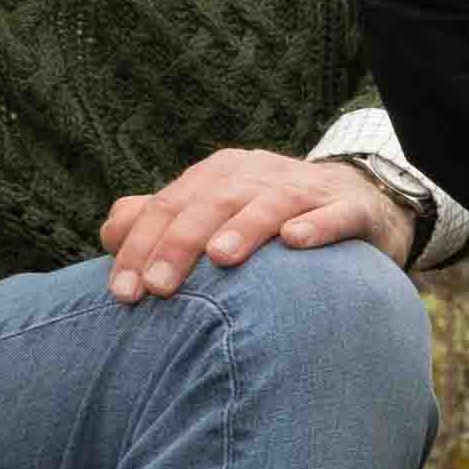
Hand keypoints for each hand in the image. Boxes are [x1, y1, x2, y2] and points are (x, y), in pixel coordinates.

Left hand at [95, 148, 423, 301]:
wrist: (358, 202)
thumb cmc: (271, 219)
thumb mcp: (214, 214)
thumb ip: (162, 222)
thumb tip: (110, 235)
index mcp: (218, 175)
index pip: (168, 206)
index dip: (140, 246)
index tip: (123, 294)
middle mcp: (257, 174)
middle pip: (211, 203)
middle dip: (180, 244)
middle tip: (158, 288)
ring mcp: (306, 189)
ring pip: (269, 203)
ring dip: (243, 228)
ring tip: (220, 258)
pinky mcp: (351, 207)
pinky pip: (335, 213)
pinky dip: (316, 225)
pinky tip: (296, 241)